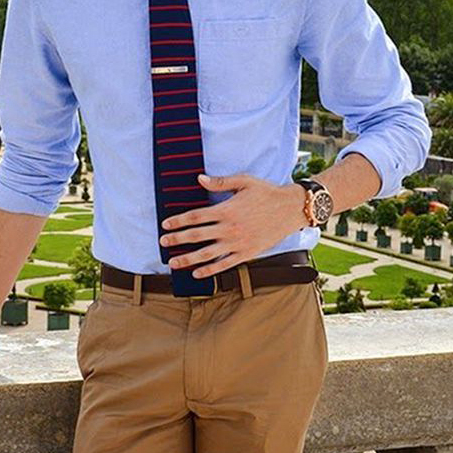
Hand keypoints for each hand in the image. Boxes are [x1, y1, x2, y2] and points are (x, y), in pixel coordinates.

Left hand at [159, 171, 305, 276]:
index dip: (178, 221)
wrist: (290, 209)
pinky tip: (197, 274)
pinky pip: (224, 264)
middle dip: (177, 240)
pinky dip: (210, 270)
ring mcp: (237, 243)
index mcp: (226, 209)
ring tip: (173, 263)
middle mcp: (229, 228)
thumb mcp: (244, 181)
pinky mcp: (246, 253)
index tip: (165, 225)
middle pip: (196, 236)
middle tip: (162, 243)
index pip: (195, 216)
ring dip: (188, 258)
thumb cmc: (267, 193)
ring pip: (207, 254)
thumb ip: (220, 182)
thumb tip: (199, 179)